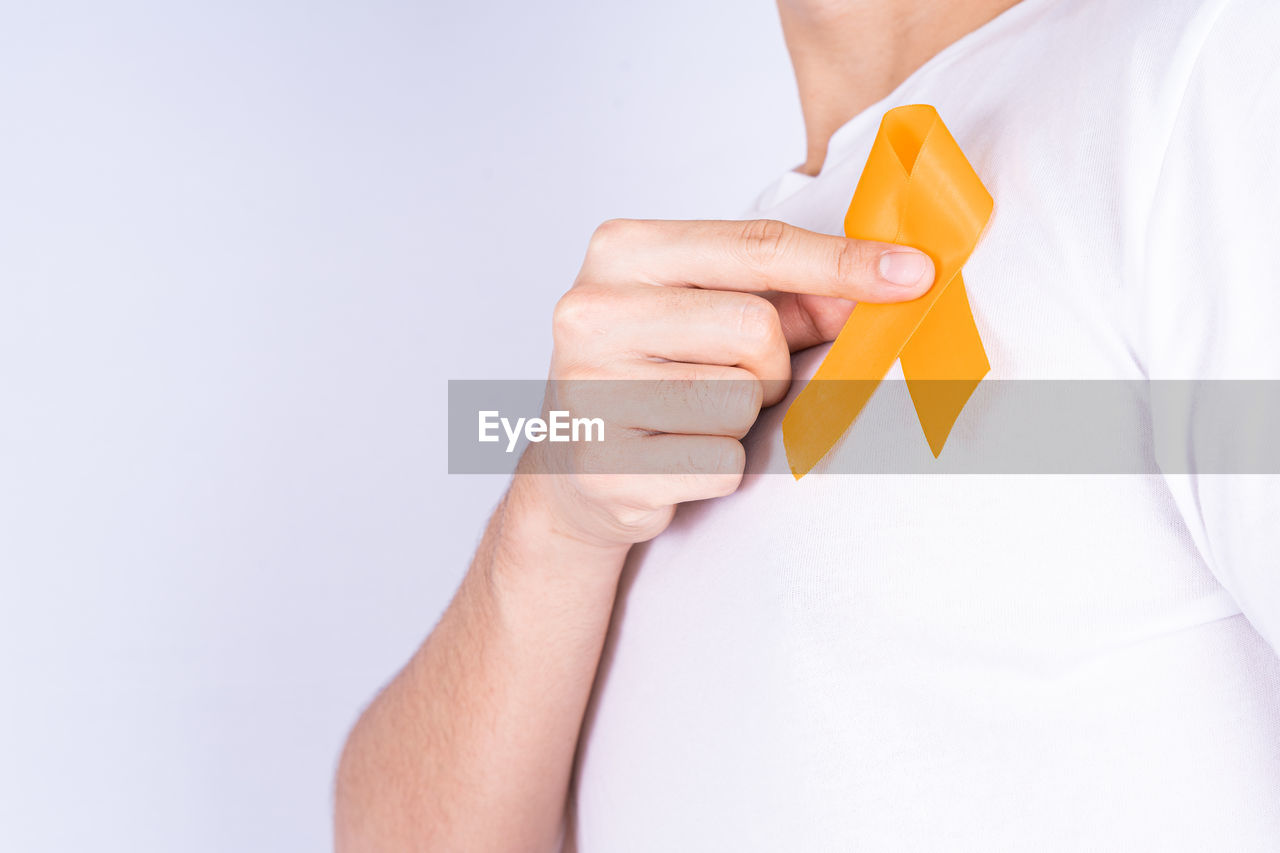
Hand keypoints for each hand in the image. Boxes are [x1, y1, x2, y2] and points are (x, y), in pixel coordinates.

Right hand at [513, 218, 933, 548]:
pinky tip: (677, 456)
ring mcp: (590, 390)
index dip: (843, 261)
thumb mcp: (714, 310)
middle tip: (727, 378)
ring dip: (740, 418)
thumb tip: (892, 281)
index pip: (756, 246)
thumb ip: (793, 292)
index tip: (915, 273)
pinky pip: (721, 462)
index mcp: (620, 250)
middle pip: (755, 329)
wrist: (576, 463)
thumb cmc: (659, 371)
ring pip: (740, 401)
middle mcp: (590, 310)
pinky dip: (721, 466)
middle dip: (768, 364)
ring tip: (691, 418)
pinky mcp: (606, 465)